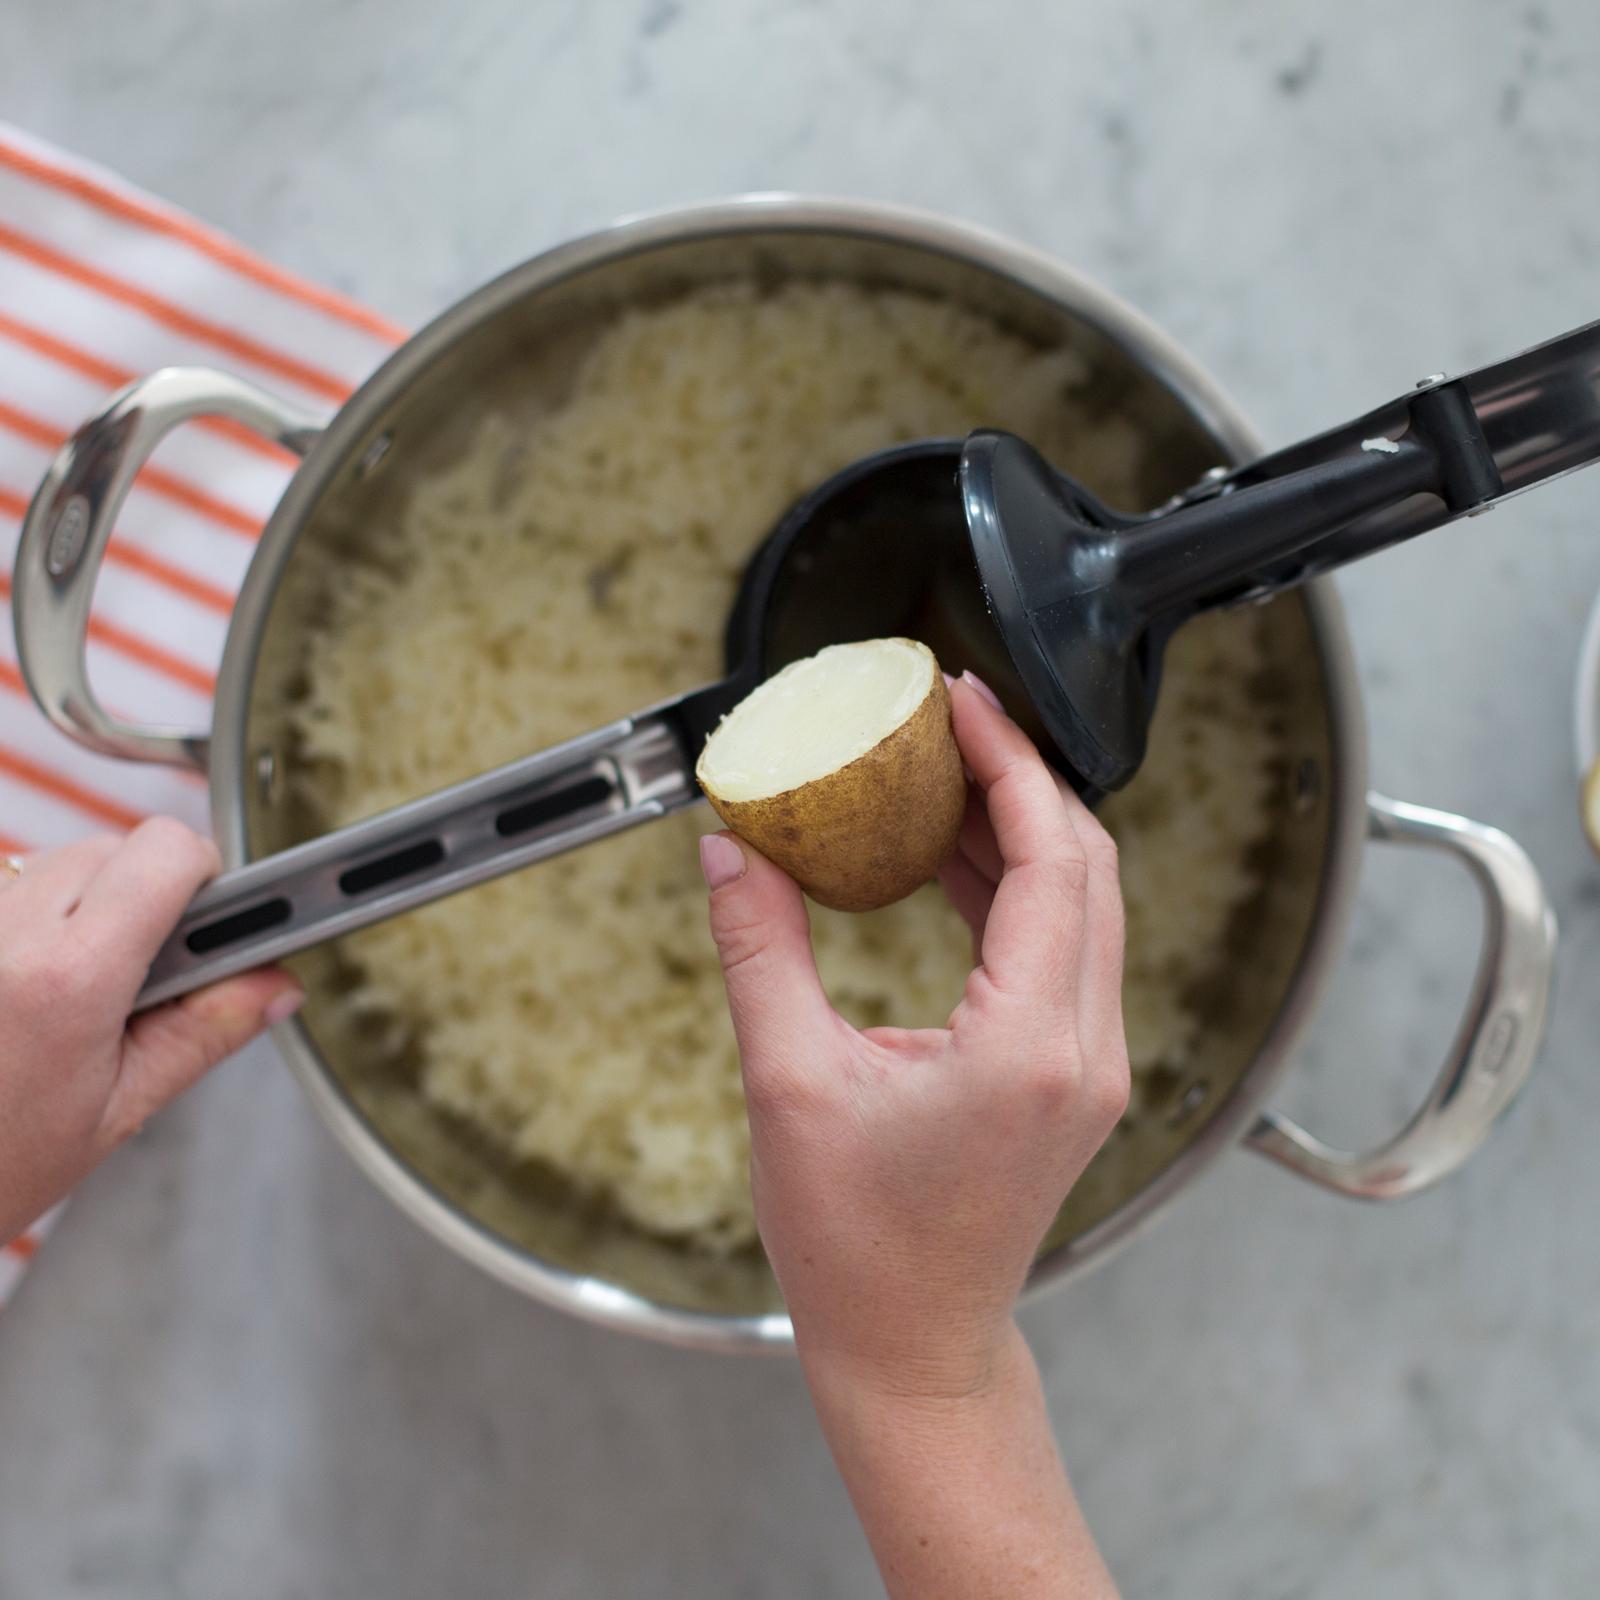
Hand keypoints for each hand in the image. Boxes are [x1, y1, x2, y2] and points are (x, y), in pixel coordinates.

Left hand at [0, 819, 302, 1243]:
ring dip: (81, 906)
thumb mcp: (116, 1113)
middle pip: (115, 849)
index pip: (168, 853)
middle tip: (133, 981)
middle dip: (144, 899)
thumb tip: (275, 984)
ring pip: (57, 862)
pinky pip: (7, 890)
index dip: (208, 880)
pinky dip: (28, 921)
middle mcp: (5, 931)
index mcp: (68, 977)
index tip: (220, 922)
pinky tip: (19, 989)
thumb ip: (204, 1032)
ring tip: (61, 993)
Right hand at [700, 672, 1128, 1397]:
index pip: (1050, 859)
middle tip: (948, 721)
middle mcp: (1083, 1049)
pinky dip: (1017, 887)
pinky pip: (1065, 947)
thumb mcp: (790, 1083)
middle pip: (1088, 865)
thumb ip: (761, 950)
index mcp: (1028, 1047)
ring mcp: (1091, 1065)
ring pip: (1085, 903)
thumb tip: (732, 851)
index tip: (960, 701)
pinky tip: (949, 857)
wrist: (913, 1349)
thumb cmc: (858, 1248)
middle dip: (1021, 777)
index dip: (1009, 763)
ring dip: (1020, 829)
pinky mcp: (1072, 1074)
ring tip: (939, 775)